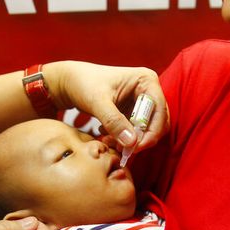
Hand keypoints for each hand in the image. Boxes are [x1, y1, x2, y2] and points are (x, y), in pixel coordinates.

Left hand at [45, 61, 169, 151]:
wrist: (70, 82)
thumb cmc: (83, 84)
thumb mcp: (97, 102)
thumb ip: (114, 121)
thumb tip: (132, 142)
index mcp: (146, 80)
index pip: (159, 111)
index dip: (151, 132)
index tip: (135, 147)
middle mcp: (149, 90)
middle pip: (158, 122)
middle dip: (141, 138)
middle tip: (122, 150)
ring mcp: (141, 102)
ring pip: (147, 130)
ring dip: (130, 141)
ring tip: (109, 142)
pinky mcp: (133, 112)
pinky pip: (136, 131)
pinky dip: (124, 139)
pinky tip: (106, 136)